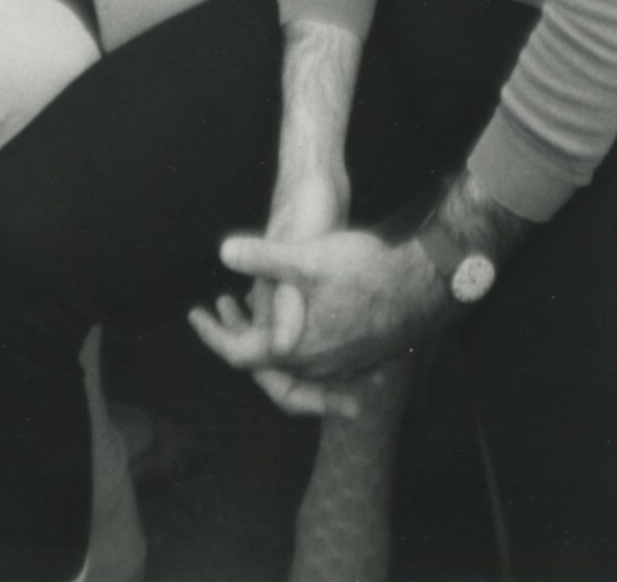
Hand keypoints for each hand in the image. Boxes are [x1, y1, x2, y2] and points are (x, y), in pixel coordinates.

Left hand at [189, 228, 445, 413]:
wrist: (421, 284)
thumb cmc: (364, 271)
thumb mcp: (309, 259)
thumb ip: (265, 258)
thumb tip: (223, 251)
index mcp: (293, 348)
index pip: (238, 353)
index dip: (213, 334)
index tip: (195, 313)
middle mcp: (312, 365)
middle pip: (261, 363)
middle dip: (236, 333)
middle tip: (221, 304)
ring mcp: (335, 363)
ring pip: (287, 359)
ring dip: (263, 332)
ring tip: (247, 302)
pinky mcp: (353, 353)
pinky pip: (311, 356)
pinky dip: (291, 336)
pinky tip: (290, 309)